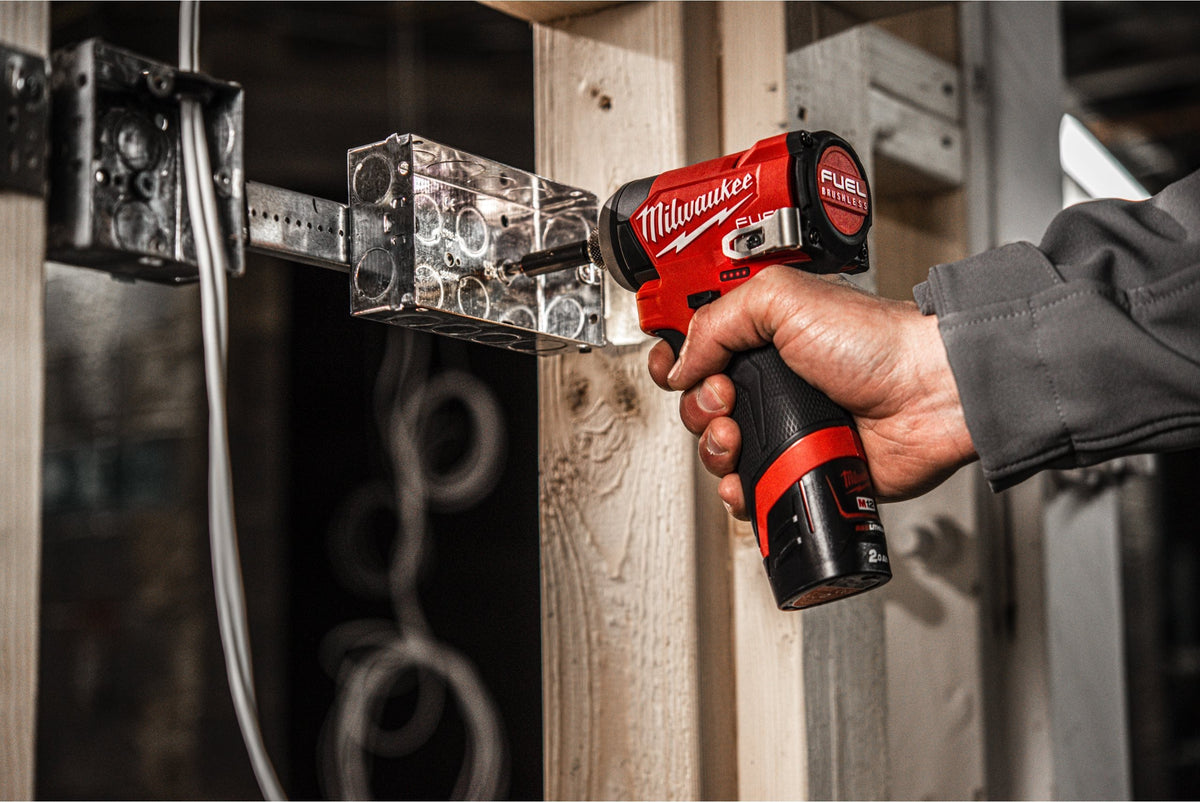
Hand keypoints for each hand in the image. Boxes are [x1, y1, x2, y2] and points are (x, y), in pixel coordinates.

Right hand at [647, 266, 976, 518]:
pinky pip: (752, 488)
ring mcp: (786, 426)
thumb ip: (717, 320)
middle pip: (700, 404)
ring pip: (720, 450)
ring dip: (716, 448)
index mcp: (763, 335)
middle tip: (727, 399)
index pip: (699, 348)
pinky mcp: (801, 467)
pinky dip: (740, 489)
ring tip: (739, 437)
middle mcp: (772, 381)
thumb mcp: (782, 299)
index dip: (677, 360)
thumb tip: (681, 362)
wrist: (928, 395)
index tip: (676, 369)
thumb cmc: (876, 341)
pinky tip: (748, 477)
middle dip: (700, 406)